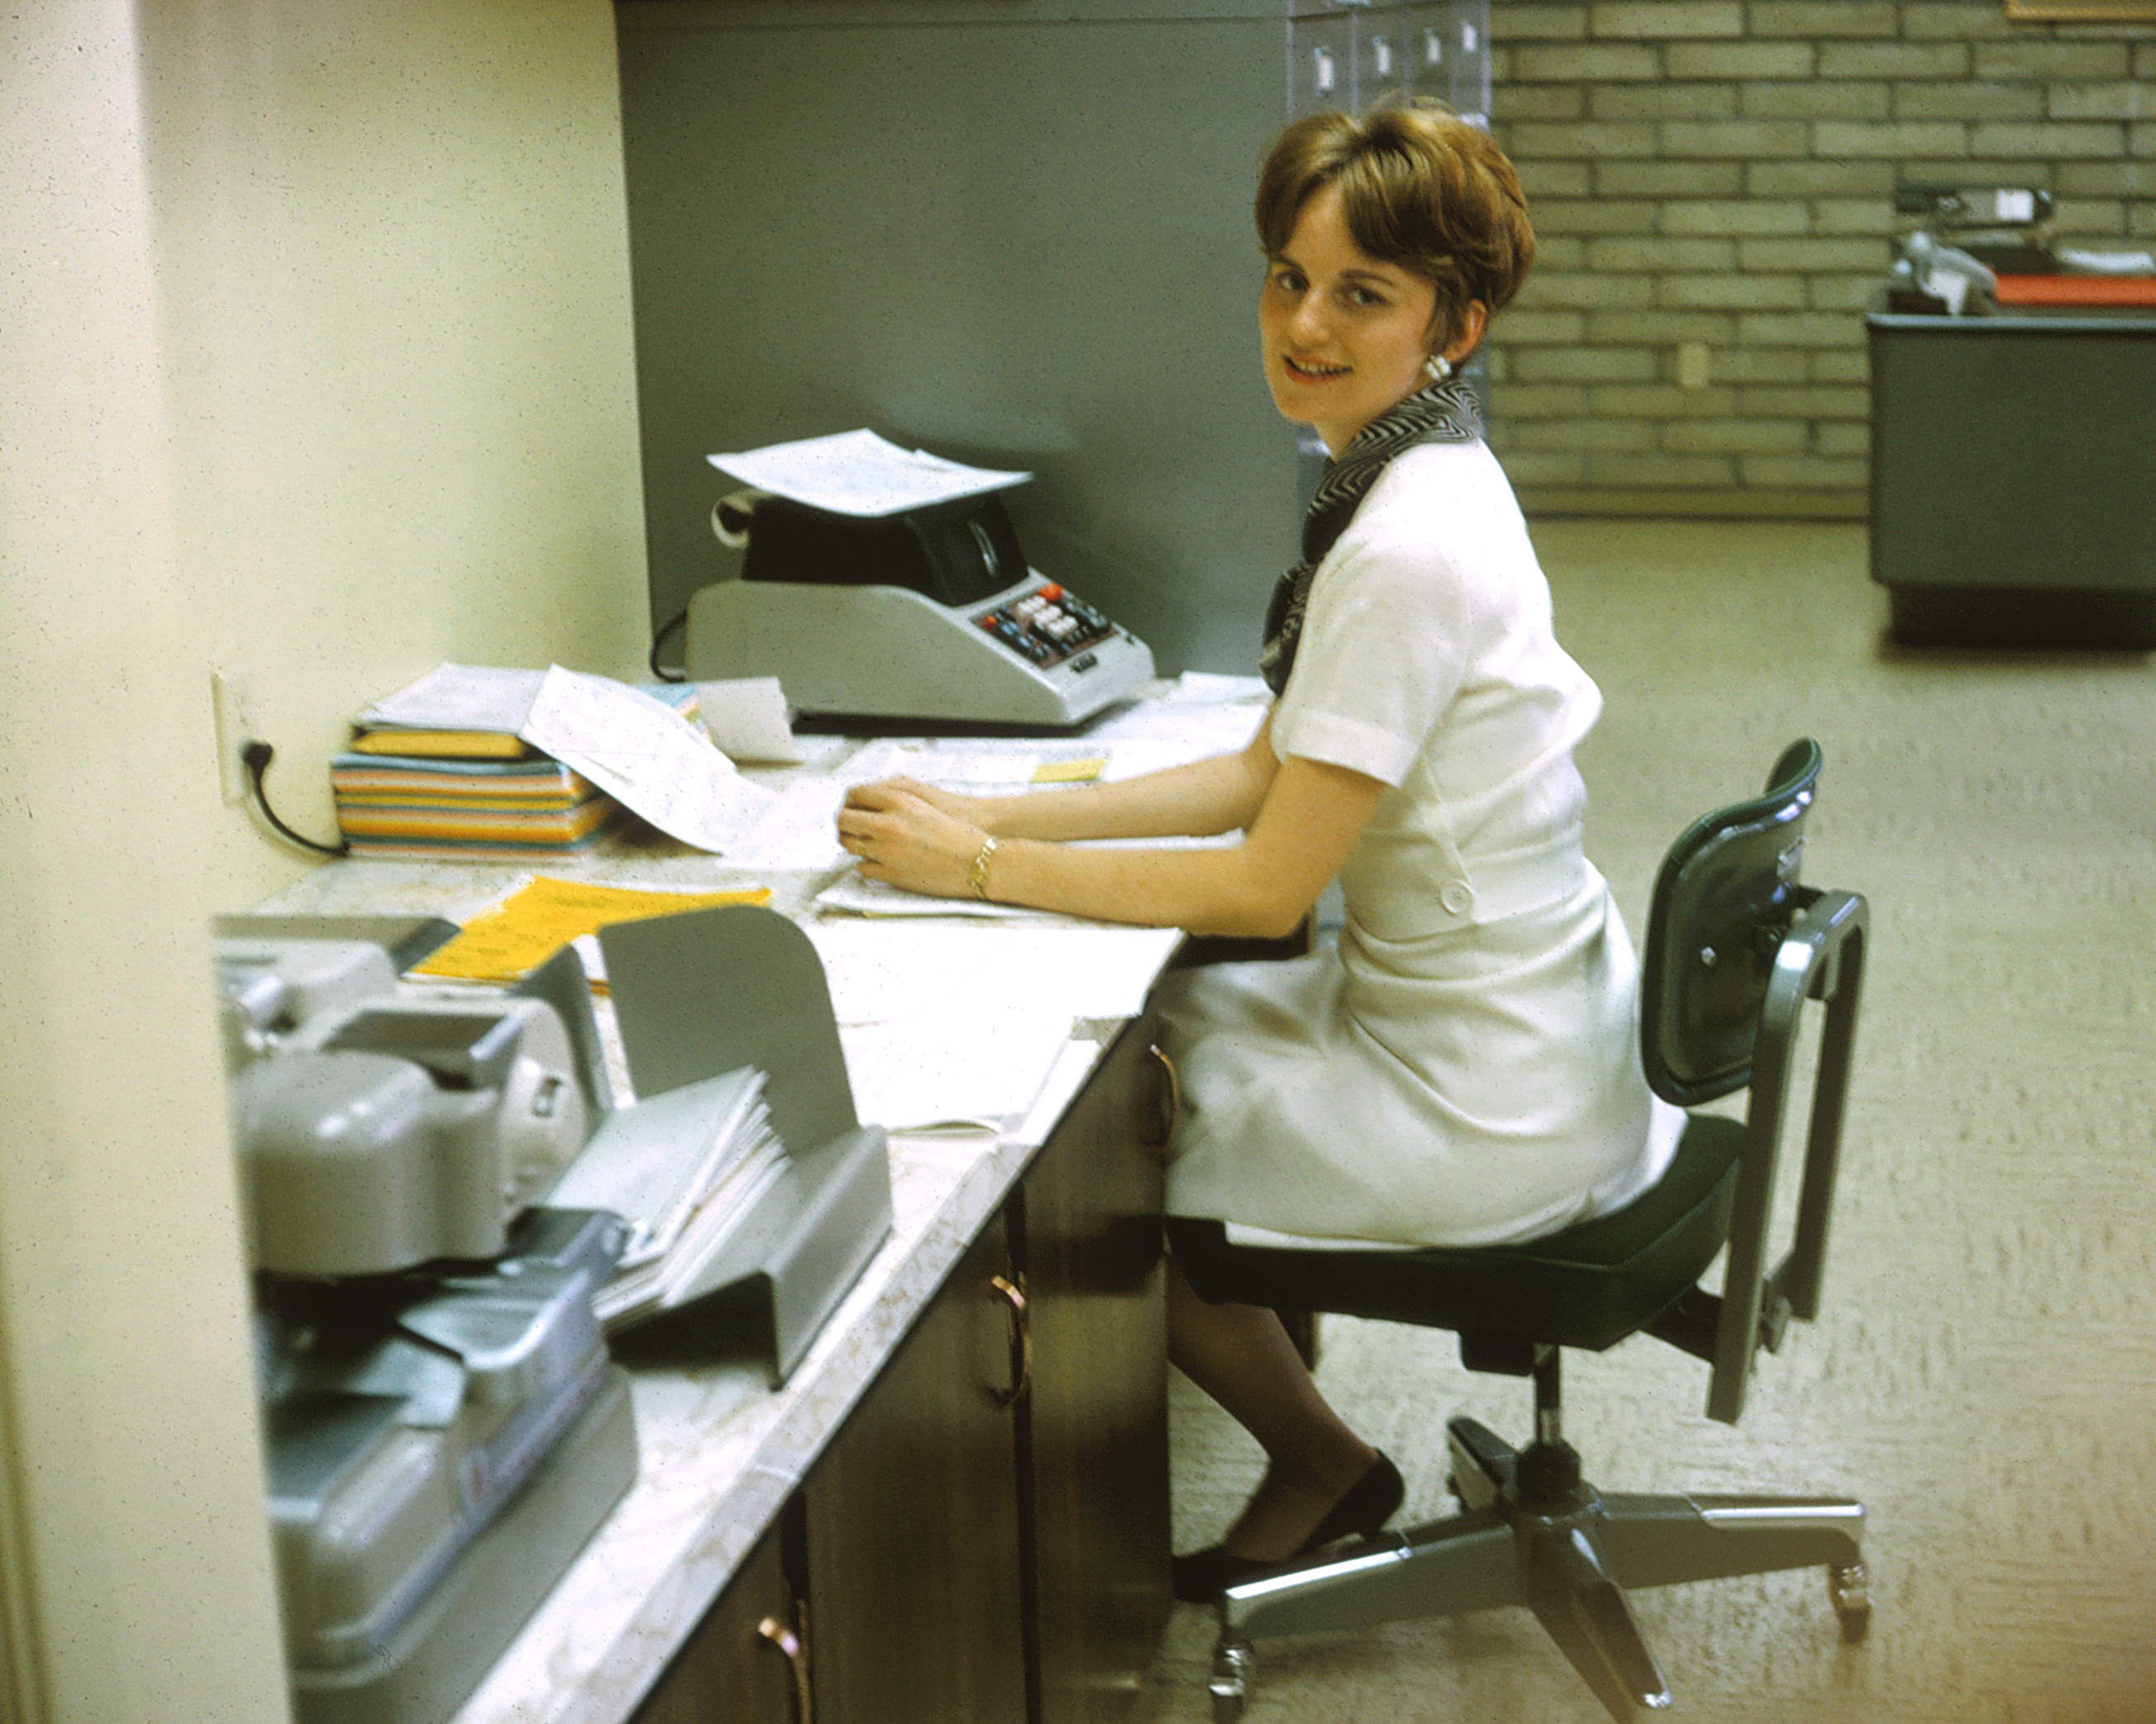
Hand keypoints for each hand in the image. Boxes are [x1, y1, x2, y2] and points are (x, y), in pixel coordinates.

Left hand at [836, 778, 991, 899]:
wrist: (977, 861)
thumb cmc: (956, 829)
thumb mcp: (924, 801)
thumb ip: (893, 794)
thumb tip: (865, 795)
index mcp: (899, 801)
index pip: (855, 793)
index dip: (850, 800)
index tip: (853, 806)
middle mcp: (888, 825)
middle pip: (843, 820)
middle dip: (842, 823)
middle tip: (848, 826)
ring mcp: (887, 852)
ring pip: (850, 845)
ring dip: (853, 843)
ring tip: (863, 842)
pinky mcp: (890, 874)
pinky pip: (863, 868)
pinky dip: (868, 863)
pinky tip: (879, 860)